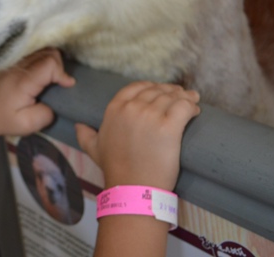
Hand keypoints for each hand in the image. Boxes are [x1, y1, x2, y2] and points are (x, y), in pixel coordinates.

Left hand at [0, 49, 75, 139]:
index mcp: (22, 81)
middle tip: (60, 82)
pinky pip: (34, 53)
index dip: (62, 73)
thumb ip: (46, 114)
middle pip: (47, 52)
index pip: (49, 64)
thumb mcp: (28, 125)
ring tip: (54, 78)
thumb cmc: (5, 120)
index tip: (66, 86)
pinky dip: (44, 59)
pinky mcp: (13, 63)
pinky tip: (44, 73)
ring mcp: (14, 63)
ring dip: (52, 61)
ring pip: (42, 50)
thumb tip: (56, 102)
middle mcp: (18, 67)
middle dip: (59, 66)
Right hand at [75, 81, 199, 190]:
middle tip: (182, 96)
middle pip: (157, 90)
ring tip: (192, 101)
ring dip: (185, 97)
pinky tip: (195, 111)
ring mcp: (150, 116)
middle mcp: (132, 108)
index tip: (162, 91)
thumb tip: (78, 126)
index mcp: (115, 109)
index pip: (137, 86)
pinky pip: (184, 106)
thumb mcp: (94, 149)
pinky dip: (192, 105)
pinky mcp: (169, 127)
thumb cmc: (115, 169)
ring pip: (173, 96)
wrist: (132, 188)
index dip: (152, 86)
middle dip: (171, 91)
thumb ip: (85, 135)